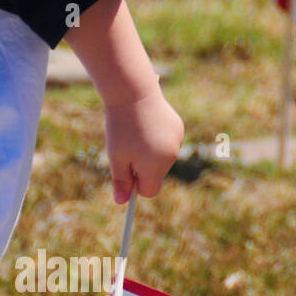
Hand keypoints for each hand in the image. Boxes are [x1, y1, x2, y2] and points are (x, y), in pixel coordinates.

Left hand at [103, 86, 184, 203]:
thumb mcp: (116, 156)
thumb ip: (121, 181)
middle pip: (155, 174)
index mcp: (155, 167)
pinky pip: (167, 142)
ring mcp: (177, 141)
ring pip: (161, 158)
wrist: (133, 93)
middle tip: (126, 148)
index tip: (125, 174)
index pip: (150, 191)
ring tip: (136, 132)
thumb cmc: (121, 127)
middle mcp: (171, 156)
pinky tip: (147, 123)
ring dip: (149, 152)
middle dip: (141, 167)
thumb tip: (122, 202)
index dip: (136, 186)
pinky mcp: (178, 128)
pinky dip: (157, 138)